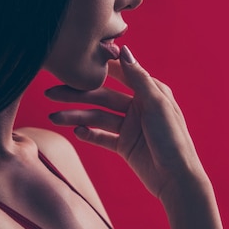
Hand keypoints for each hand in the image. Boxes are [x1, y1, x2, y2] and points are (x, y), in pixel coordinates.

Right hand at [45, 45, 207, 201]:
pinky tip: (75, 131)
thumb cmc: (173, 139)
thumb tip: (124, 50)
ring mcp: (130, 127)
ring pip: (98, 117)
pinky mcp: (124, 146)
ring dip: (76, 116)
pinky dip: (88, 134)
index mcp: (149, 92)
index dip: (98, 68)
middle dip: (77, 95)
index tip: (76, 61)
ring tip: (54, 118)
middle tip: (51, 93)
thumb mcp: (157, 105)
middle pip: (102, 97)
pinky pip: (102, 137)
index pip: (120, 74)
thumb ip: (139, 79)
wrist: (177, 179)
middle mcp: (138, 107)